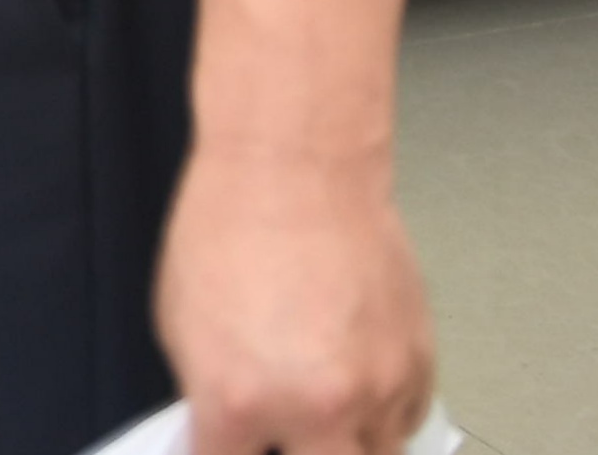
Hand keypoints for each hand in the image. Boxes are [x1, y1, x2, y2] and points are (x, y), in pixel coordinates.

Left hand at [154, 143, 431, 452]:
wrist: (294, 170)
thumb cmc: (230, 225)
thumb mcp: (180, 322)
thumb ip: (207, 394)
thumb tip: (222, 428)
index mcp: (238, 401)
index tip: (230, 446)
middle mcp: (313, 407)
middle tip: (285, 435)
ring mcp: (374, 392)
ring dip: (344, 443)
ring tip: (320, 409)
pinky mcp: (417, 368)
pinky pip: (404, 424)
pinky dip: (380, 416)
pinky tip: (352, 381)